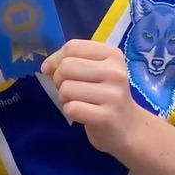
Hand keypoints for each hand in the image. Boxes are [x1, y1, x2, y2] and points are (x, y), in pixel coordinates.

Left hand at [40, 39, 155, 165]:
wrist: (128, 127)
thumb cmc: (105, 95)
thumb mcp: (93, 71)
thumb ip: (69, 61)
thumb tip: (46, 67)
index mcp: (112, 55)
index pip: (72, 47)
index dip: (56, 59)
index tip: (56, 71)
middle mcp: (115, 72)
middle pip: (67, 67)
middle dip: (59, 80)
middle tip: (70, 90)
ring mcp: (113, 95)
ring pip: (66, 88)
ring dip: (64, 98)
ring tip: (79, 102)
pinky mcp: (107, 116)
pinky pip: (71, 108)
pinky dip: (70, 111)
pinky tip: (83, 114)